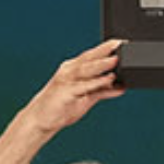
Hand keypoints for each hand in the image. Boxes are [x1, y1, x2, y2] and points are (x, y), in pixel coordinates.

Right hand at [0, 40, 126, 163]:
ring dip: (102, 64)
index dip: (106, 47)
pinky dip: (96, 83)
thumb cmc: (62, 106)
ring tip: (116, 59)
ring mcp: (66, 81)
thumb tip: (121, 87)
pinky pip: (83, 86)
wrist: (41, 120)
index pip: (92, 55)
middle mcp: (69, 71)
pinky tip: (107, 80)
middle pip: (89, 58)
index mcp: (73, 69)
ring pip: (86, 69)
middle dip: (105, 50)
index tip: (122, 42)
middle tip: (121, 44)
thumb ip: (102, 91)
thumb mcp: (86, 98)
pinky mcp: (65, 93)